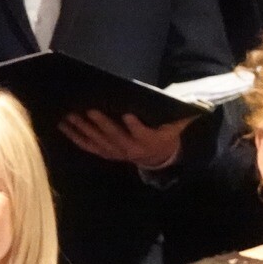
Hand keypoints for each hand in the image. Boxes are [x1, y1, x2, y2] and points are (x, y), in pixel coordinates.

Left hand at [58, 111, 192, 169]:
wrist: (157, 157)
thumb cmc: (164, 136)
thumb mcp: (175, 128)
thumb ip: (183, 116)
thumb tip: (198, 106)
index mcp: (148, 141)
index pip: (142, 133)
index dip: (135, 126)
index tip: (129, 115)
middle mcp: (130, 148)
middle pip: (115, 136)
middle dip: (103, 124)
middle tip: (91, 111)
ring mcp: (115, 151)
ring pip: (98, 141)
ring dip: (84, 129)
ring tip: (70, 115)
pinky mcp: (104, 152)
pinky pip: (88, 146)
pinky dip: (75, 137)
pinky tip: (64, 126)